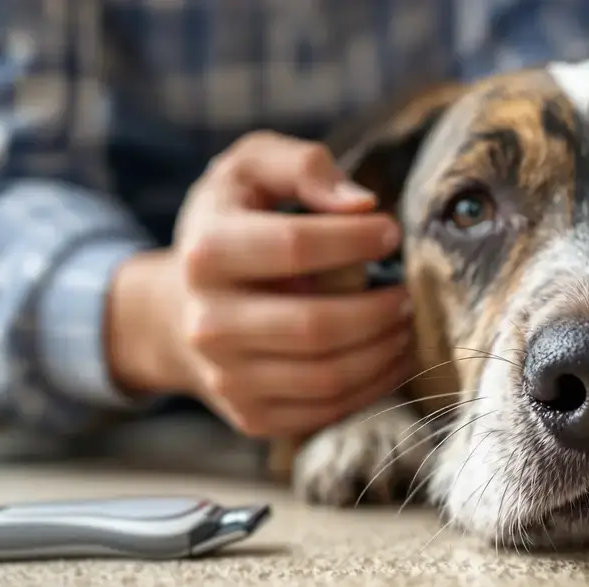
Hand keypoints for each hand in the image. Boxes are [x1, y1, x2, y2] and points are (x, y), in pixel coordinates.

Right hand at [108, 132, 412, 436]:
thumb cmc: (234, 226)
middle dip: (380, 309)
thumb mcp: (252, 170)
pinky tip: (393, 355)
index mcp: (207, 252)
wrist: (180, 311)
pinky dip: (376, 384)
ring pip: (328, 377)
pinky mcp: (253, 417)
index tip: (391, 232)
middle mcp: (207, 323)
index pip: (294, 246)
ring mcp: (228, 378)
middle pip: (316, 325)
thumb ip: (304, 166)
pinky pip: (329, 411)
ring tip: (406, 321)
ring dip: (385, 350)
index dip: (355, 239)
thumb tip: (362, 203)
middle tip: (408, 291)